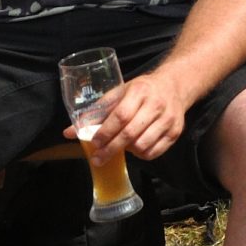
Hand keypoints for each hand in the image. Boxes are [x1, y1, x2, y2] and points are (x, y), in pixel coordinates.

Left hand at [70, 67, 186, 162]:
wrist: (174, 86)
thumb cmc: (141, 91)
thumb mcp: (119, 93)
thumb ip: (96, 112)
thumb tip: (69, 133)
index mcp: (140, 91)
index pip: (120, 116)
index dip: (106, 132)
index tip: (94, 143)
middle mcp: (156, 104)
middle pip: (130, 134)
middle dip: (110, 149)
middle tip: (97, 159)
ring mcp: (168, 119)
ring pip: (142, 146)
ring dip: (127, 151)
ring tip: (120, 146)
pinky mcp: (176, 131)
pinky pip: (154, 152)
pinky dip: (141, 154)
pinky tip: (135, 147)